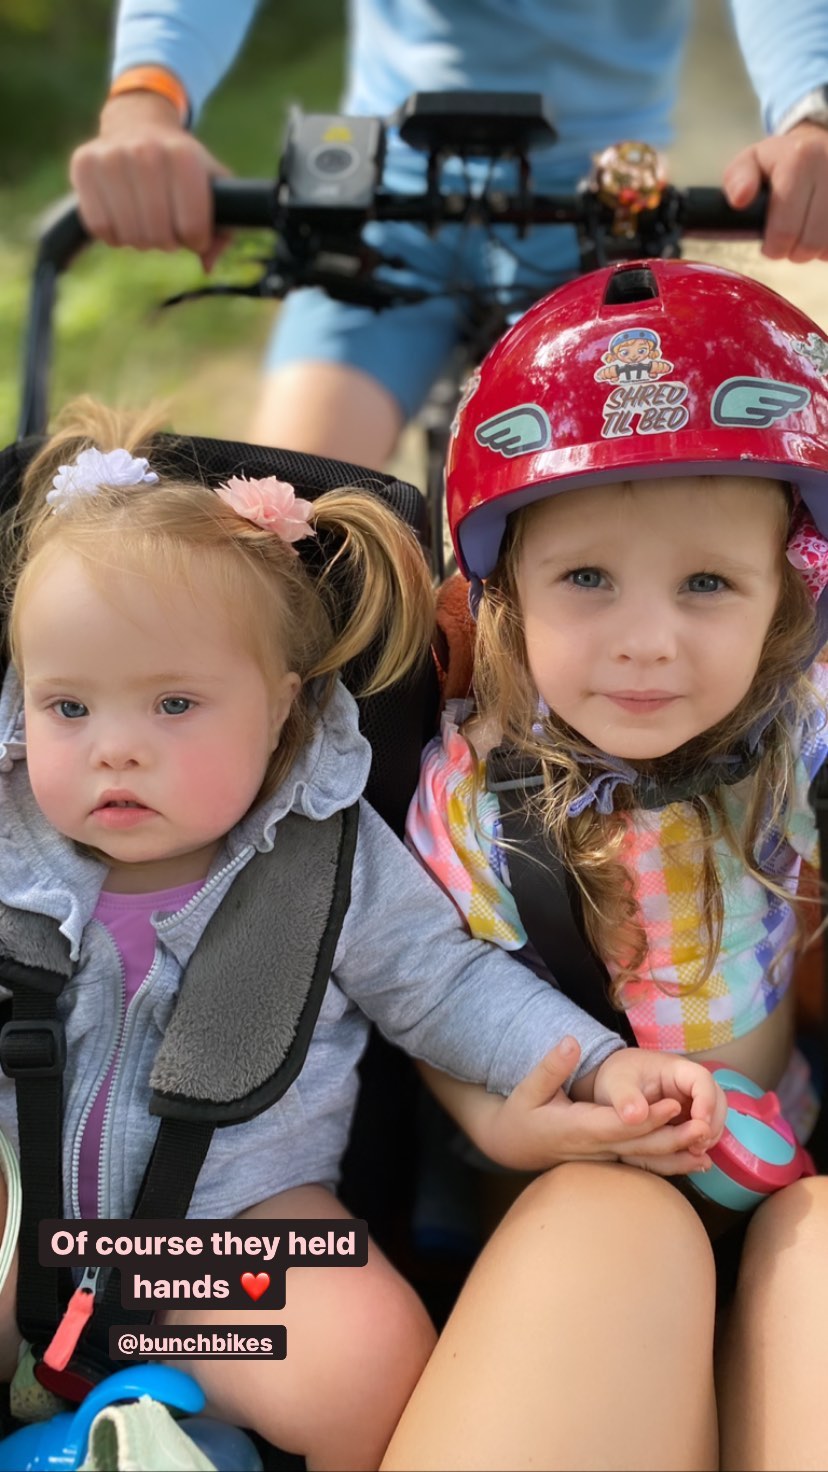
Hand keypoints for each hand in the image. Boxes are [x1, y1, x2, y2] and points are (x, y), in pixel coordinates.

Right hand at [69, 93, 230, 269]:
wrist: (137, 124)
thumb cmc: (180, 166)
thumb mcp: (212, 186)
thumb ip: (224, 228)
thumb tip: (207, 265)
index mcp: (183, 156)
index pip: (193, 229)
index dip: (196, 240)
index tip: (193, 230)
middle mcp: (146, 151)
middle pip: (159, 235)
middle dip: (167, 240)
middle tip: (166, 225)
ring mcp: (111, 156)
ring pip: (129, 234)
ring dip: (139, 239)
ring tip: (145, 220)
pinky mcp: (83, 165)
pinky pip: (99, 226)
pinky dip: (113, 233)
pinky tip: (121, 216)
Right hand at [481, 1038, 719, 1175]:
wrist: (514, 1146)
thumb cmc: (522, 1114)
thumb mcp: (529, 1088)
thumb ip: (551, 1066)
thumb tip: (571, 1042)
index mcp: (577, 1128)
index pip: (617, 1124)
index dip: (646, 1118)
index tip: (673, 1105)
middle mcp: (594, 1148)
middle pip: (638, 1147)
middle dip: (672, 1140)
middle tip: (703, 1128)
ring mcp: (603, 1159)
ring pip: (644, 1162)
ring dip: (676, 1159)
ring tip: (707, 1154)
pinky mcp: (609, 1161)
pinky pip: (641, 1165)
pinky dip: (667, 1165)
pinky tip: (692, 1163)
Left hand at [585, 1047, 726, 1174]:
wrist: (614, 1084)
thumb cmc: (616, 1077)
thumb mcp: (615, 1084)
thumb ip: (625, 1098)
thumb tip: (636, 1116)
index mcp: (675, 1069)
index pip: (702, 1079)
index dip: (706, 1101)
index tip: (700, 1124)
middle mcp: (690, 1085)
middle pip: (716, 1100)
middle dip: (712, 1123)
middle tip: (698, 1146)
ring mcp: (692, 1102)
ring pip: (714, 1117)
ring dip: (709, 1135)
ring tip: (693, 1152)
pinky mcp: (689, 1118)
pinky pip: (703, 1130)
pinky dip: (701, 1142)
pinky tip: (689, 1155)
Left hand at [723, 122, 827, 261]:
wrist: (818, 146)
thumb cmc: (779, 162)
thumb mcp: (751, 162)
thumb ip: (737, 179)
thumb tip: (740, 200)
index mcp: (800, 159)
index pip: (785, 230)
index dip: (774, 247)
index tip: (770, 243)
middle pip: (810, 243)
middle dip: (794, 251)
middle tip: (788, 241)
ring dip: (814, 251)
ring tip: (805, 236)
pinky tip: (822, 232)